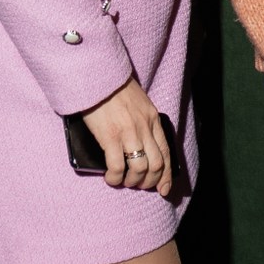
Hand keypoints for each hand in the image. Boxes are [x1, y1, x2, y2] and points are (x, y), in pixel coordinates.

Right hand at [81, 78, 172, 194]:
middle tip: (139, 186)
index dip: (166, 175)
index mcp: (152, 119)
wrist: (97, 75)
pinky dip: (115, 177)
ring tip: (124, 182)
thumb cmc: (113, 88)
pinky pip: (118, 166)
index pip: (166, 152)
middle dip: (149, 182)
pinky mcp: (110, 136)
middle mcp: (144, 128)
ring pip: (140, 169)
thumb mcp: (138, 103)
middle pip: (156, 165)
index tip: (164, 189)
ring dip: (133, 182)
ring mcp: (129, 133)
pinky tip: (111, 178)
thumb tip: (138, 146)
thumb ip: (141, 122)